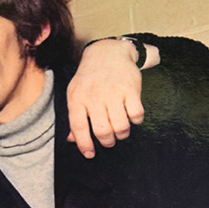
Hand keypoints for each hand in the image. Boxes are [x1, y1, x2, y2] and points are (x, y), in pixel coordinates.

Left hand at [67, 39, 157, 157]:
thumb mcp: (75, 94)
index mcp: (78, 99)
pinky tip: (132, 118)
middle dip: (107, 142)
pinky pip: (136, 115)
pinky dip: (136, 121)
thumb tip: (71, 140)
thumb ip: (75, 118)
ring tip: (120, 132)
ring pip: (120, 126)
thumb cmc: (89, 78)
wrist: (108, 53)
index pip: (79, 128)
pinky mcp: (131, 89)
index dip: (84, 144)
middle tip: (109, 141)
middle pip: (102, 131)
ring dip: (122, 135)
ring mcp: (113, 93)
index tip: (90, 154)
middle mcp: (94, 96)